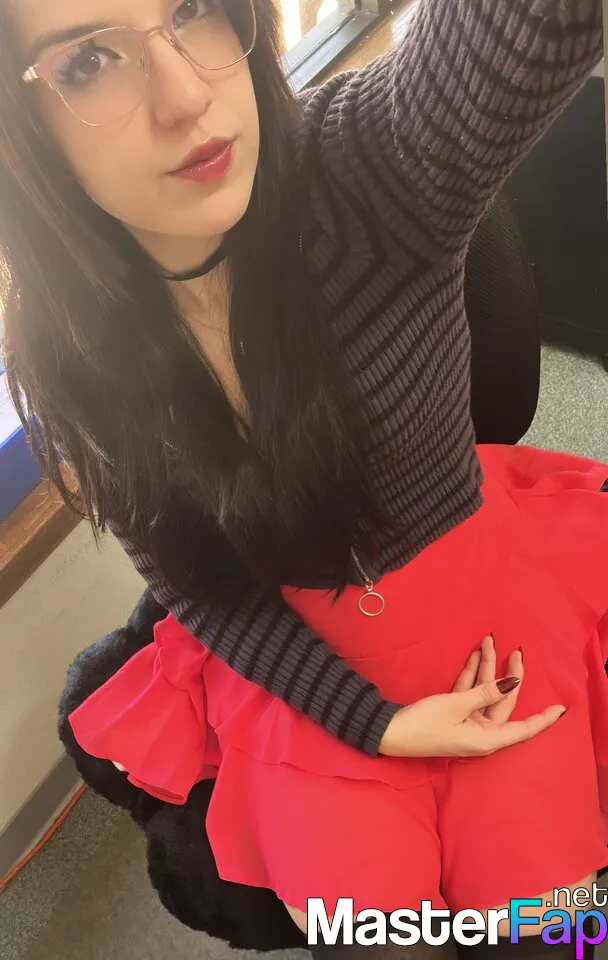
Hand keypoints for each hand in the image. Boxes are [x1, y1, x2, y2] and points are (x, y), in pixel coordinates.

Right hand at [378, 635, 565, 758]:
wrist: (389, 732)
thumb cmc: (425, 724)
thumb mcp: (456, 705)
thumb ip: (485, 692)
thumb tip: (512, 683)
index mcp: (487, 738)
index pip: (523, 729)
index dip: (543, 719)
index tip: (561, 708)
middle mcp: (481, 733)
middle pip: (504, 702)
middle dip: (509, 675)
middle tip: (515, 650)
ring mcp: (467, 723)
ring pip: (485, 693)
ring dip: (486, 669)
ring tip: (489, 641)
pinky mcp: (453, 715)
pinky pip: (469, 693)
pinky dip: (471, 676)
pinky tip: (475, 655)